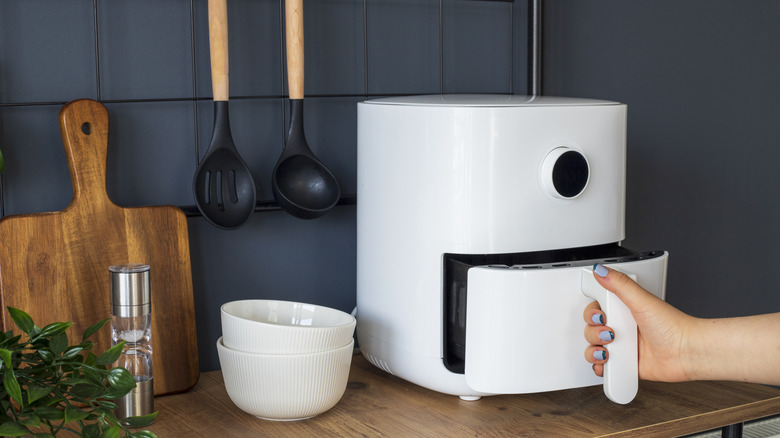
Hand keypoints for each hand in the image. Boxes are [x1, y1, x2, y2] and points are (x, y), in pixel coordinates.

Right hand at [583, 264, 693, 381]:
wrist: (687, 353)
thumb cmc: (673, 327)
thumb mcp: (642, 300)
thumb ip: (620, 284)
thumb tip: (600, 269)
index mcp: (624, 309)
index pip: (596, 309)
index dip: (592, 313)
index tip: (601, 315)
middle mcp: (622, 327)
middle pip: (591, 329)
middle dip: (593, 332)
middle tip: (610, 332)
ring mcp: (623, 346)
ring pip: (593, 348)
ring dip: (594, 350)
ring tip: (609, 350)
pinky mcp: (626, 364)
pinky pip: (604, 366)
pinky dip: (600, 366)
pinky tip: (607, 362)